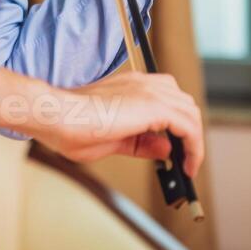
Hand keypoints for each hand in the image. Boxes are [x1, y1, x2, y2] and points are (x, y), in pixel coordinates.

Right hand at [0, 68, 204, 175]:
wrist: (56, 115)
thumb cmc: (70, 126)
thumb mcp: (112, 140)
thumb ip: (140, 143)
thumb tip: (165, 149)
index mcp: (130, 86)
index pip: (166, 99)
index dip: (176, 124)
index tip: (175, 149)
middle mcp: (143, 84)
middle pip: (183, 104)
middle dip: (189, 132)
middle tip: (186, 159)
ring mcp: (150, 92)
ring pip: (190, 113)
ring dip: (194, 140)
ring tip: (189, 165)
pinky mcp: (154, 106)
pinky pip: (189, 126)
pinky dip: (194, 146)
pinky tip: (188, 165)